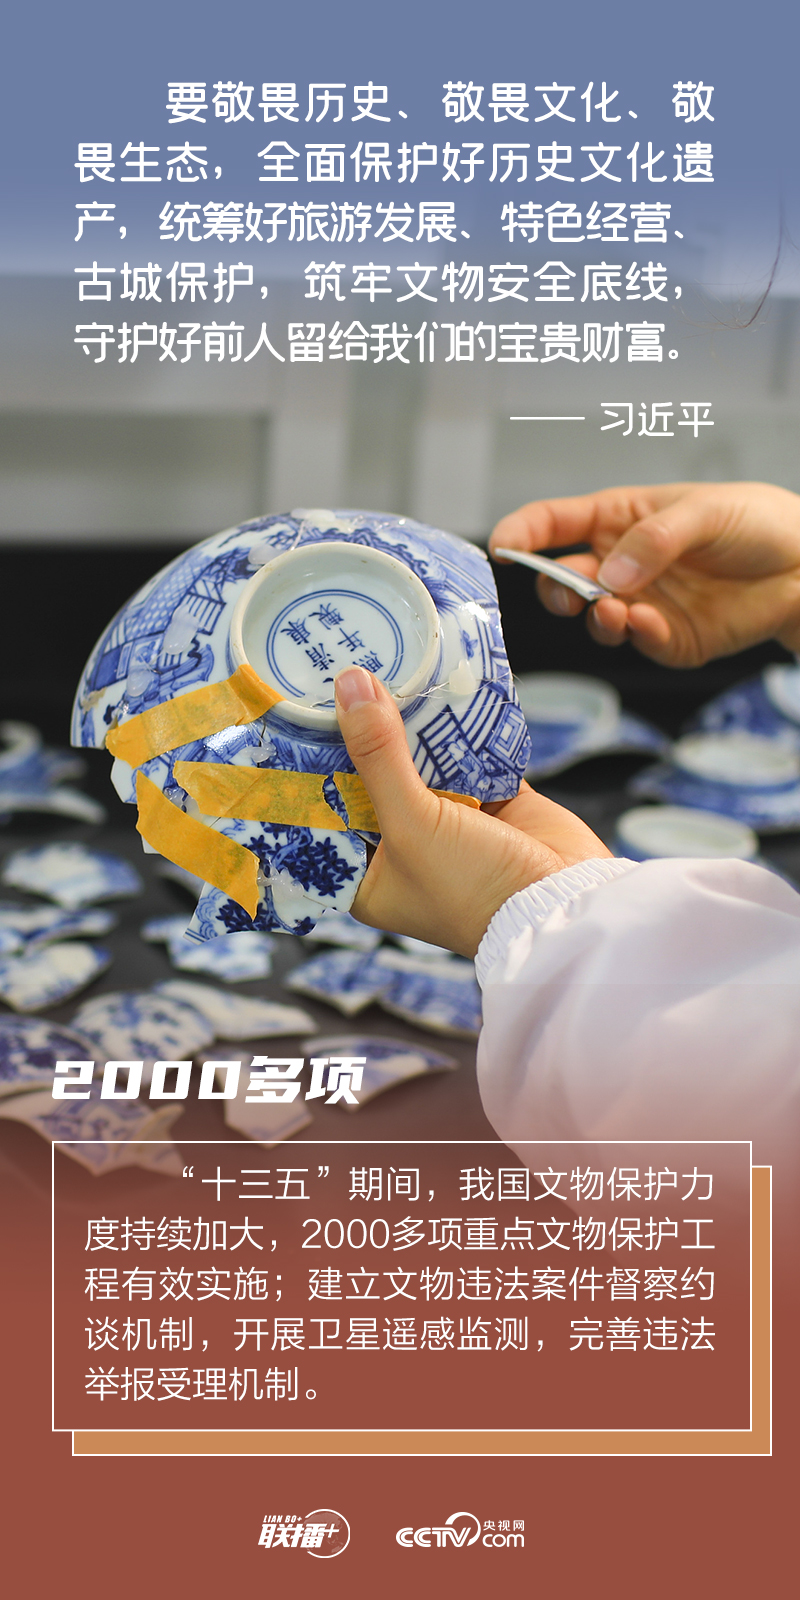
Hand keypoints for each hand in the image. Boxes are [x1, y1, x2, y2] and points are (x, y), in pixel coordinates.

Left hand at [334, 667, 610, 956]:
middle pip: (367, 778)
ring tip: (381, 667)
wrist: (564, 905)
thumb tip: (350, 686)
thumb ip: (379, 754)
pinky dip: (457, 724)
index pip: (321, 811)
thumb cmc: (475, 890)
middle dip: (357, 733)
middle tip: (333, 676)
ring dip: (406, 722)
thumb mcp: (412, 824)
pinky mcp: (489, 799)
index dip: (305, 767)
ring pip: (415, 759)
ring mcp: (446, 822)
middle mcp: (400, 846)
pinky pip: (465, 752)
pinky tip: (438, 683)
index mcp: (365, 873)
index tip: (290, 716)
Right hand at [490, 481, 799, 666]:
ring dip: (595, 618)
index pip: (553, 522)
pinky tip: (649, 623)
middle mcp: (621, 562)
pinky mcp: (667, 638)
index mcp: (618, 518)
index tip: (500, 548)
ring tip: (614, 611)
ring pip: (593, 618)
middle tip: (570, 594)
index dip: (521, 534)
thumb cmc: (755, 522)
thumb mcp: (704, 511)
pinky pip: (638, 642)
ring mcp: (642, 602)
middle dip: (555, 589)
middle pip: (562, 579)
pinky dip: (637, 635)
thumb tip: (611, 575)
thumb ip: (654, 540)